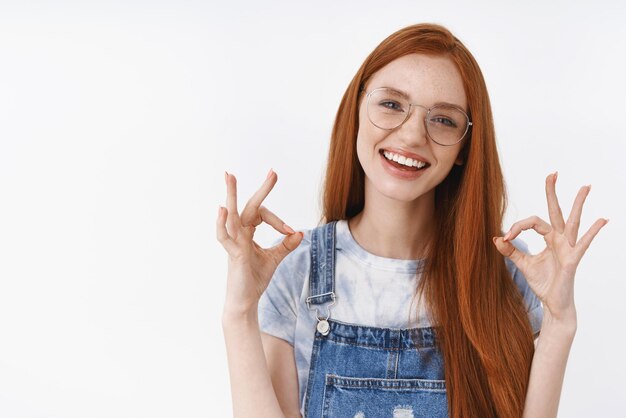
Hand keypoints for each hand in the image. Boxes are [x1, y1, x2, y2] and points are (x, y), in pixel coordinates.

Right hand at [216, 170, 302, 313]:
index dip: (279, 222)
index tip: (292, 232)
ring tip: (229, 176)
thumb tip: (301, 233)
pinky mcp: (234, 254)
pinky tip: (223, 209)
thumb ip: (285, 245)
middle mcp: (238, 234)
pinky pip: (225, 236)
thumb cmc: (254, 279)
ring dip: (231, 195)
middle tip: (273, 172)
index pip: (262, 215)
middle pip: (248, 206)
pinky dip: (222, 223)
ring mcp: (234, 243)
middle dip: (261, 189)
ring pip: (232, 215)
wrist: (244, 302)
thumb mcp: (274, 258)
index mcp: (246, 232)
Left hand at [493, 172, 607, 321]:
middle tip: (552, 173)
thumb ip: (510, 251)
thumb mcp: (522, 264)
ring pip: (572, 222)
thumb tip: (495, 238)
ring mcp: (568, 248)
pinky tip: (602, 219)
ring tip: (585, 186)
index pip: (532, 222)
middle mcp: (559, 239)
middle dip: (552, 192)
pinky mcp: (572, 259)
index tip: (505, 237)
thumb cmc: (543, 282)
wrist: (553, 303)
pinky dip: (593, 231)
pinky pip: (584, 243)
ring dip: (578, 204)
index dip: (517, 227)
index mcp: (548, 238)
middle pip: (555, 211)